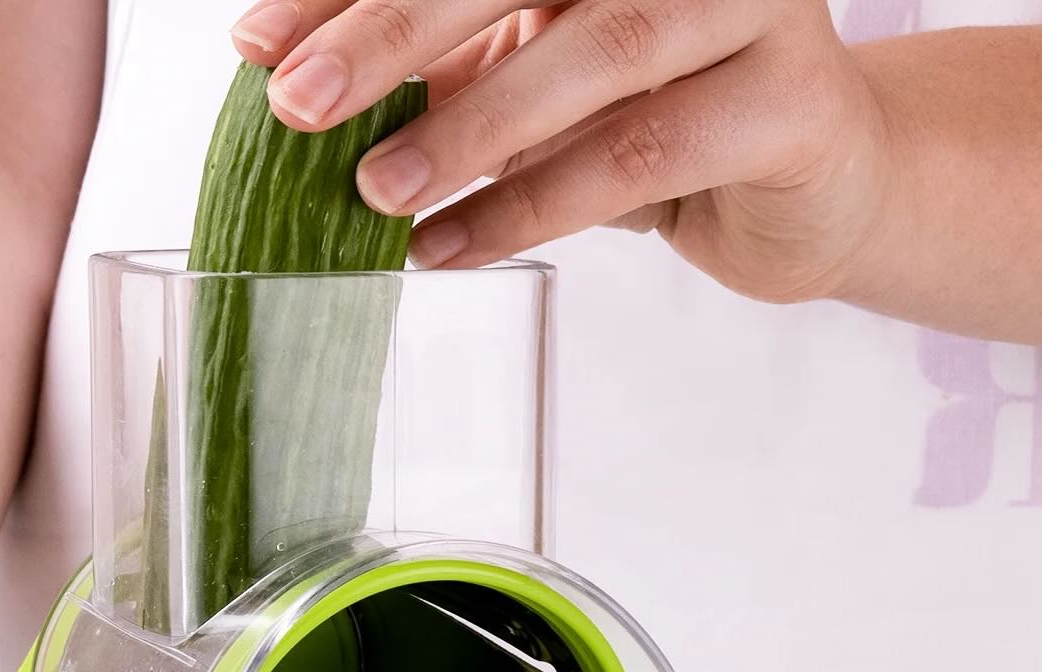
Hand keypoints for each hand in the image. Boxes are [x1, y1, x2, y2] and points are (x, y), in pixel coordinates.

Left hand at [230, 1, 892, 306]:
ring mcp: (756, 2)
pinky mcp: (791, 100)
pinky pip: (638, 157)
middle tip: (297, 105)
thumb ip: (439, 52)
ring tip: (376, 195)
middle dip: (390, 34)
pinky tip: (448, 250)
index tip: (256, 43)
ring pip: (591, 59)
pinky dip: (528, 209)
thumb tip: (285, 63)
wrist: (812, 178)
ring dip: (467, 131)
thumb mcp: (532, 67)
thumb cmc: (658, 109)